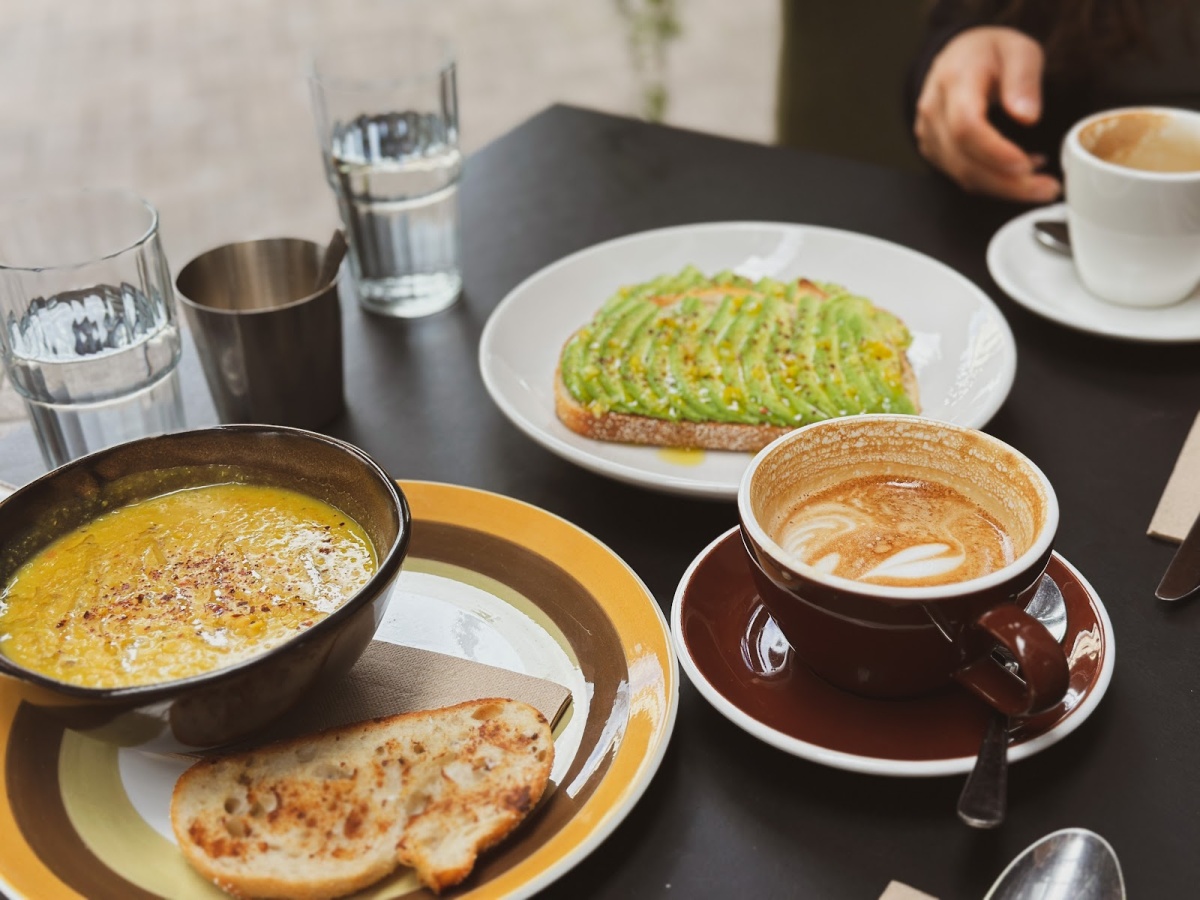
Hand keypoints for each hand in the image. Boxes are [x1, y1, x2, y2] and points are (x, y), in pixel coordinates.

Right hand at [914, 26, 1060, 202]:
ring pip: (962, 175)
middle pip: (964, 160)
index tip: (1026, 165)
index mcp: (955, 80)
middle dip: (1007, 183)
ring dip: (1003, 187)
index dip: (995, 152)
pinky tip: (1017, 173)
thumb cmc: (989, 54)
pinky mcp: (934, 151)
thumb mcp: (1019, 50)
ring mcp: (930, 134)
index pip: (966, 126)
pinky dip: (992, 182)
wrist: (958, 57)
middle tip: (1046, 188)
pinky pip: (961, 176)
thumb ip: (1024, 80)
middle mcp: (934, 111)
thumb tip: (1027, 116)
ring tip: (1039, 182)